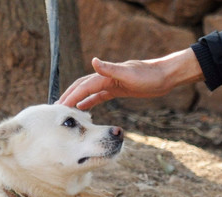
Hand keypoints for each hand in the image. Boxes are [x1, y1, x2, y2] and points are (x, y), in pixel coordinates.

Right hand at [57, 48, 203, 109]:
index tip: (60, 107)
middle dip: (68, 97)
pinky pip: (98, 97)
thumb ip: (110, 68)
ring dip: (76, 100)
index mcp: (106, 75)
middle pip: (81, 87)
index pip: (83, 87)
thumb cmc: (149, 76)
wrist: (165, 76)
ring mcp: (110, 83)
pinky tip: (83, 110)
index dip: (71, 96)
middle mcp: (105, 77)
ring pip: (87, 92)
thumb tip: (93, 61)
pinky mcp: (116, 89)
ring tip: (65, 110)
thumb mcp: (129, 74)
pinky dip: (89, 102)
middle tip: (56, 110)